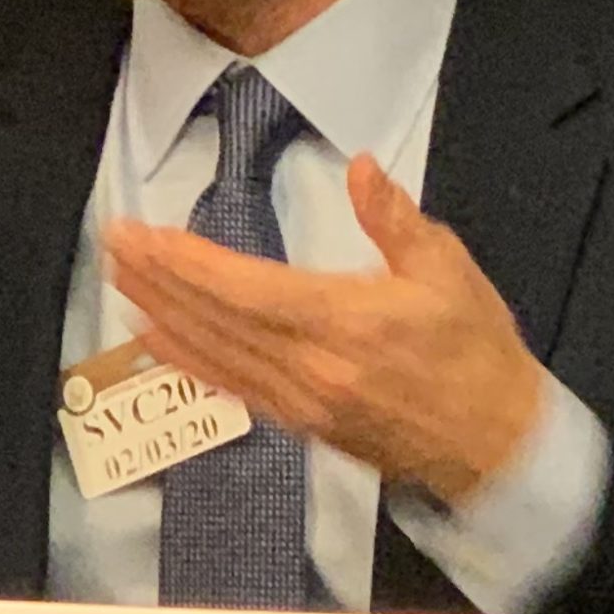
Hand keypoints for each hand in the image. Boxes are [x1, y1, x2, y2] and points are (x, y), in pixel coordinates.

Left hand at [103, 154, 544, 503]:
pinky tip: (159, 340)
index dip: (187, 262)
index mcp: (345, 322)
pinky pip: (233, 388)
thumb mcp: (448, 268)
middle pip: (216, 320)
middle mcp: (313, 367)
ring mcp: (303, 401)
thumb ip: (394, 218)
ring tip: (123, 280)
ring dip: (164, 315)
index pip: (244, 289)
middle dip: (159, 279)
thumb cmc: (477, 353)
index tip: (145, 235)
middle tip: (116, 243)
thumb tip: (362, 169)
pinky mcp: (303, 423)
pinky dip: (189, 361)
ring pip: (216, 355)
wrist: (498, 444)